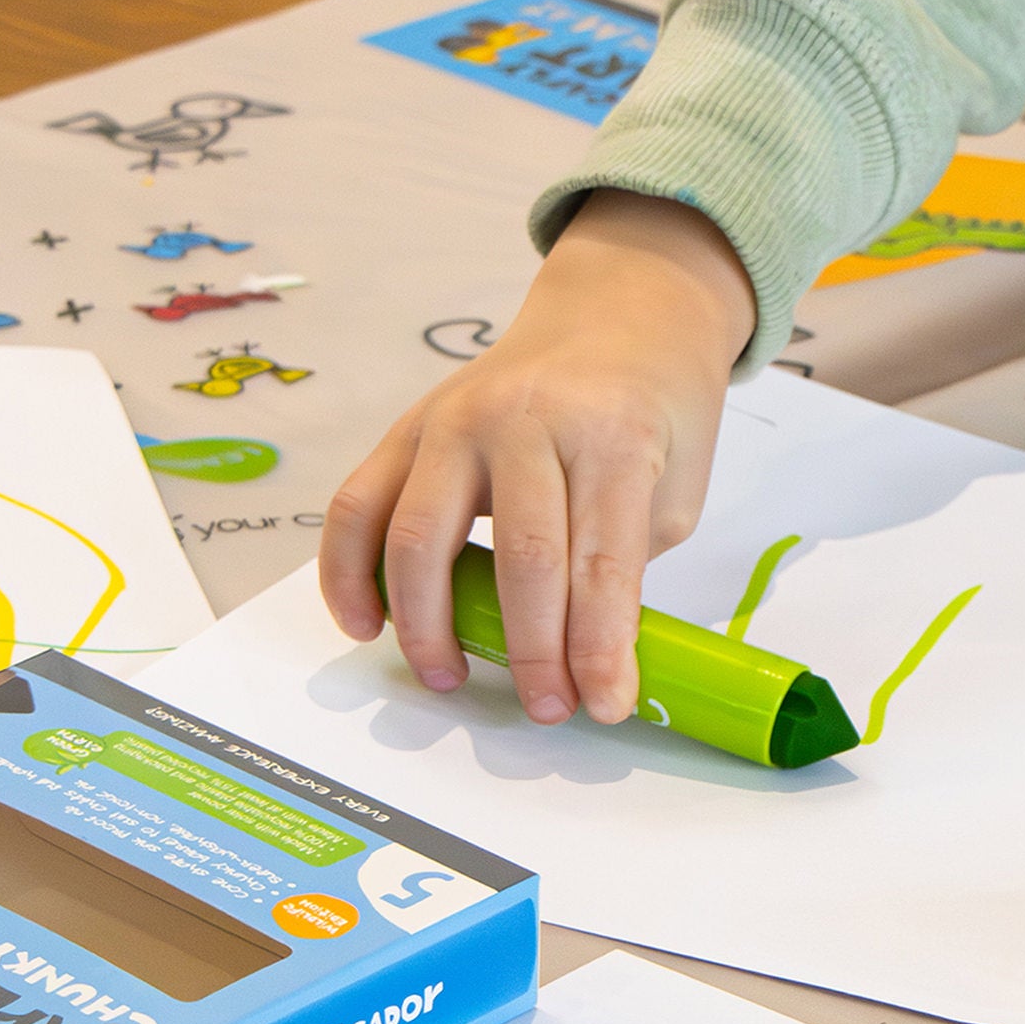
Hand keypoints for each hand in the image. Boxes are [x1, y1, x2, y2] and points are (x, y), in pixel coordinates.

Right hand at [320, 190, 753, 724]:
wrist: (619, 315)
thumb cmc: (655, 410)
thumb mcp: (676, 486)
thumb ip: (628, 563)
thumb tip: (586, 656)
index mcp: (611, 436)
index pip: (601, 563)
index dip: (601, 648)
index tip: (604, 705)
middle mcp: (527, 421)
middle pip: (521, 558)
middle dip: (533, 650)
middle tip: (546, 708)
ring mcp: (456, 419)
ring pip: (420, 537)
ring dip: (430, 625)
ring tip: (449, 678)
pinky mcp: (409, 425)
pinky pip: (357, 503)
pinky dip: (348, 570)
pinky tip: (364, 624)